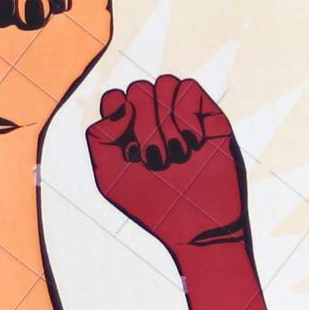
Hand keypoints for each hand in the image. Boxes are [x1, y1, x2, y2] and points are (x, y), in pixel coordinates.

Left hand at [89, 76, 250, 255]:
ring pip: (164, 83)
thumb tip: (124, 106)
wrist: (196, 226)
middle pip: (138, 89)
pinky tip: (193, 143)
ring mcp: (182, 116)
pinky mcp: (208, 117)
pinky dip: (186, 114)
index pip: (115, 99)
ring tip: (176, 155)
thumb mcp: (109, 177)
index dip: (117, 116)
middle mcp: (155, 120)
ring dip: (165, 121)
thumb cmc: (153, 206)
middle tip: (156, 161)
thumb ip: (99, 136)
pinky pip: (189, 88)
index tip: (129, 152)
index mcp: (129, 131)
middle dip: (145, 126)